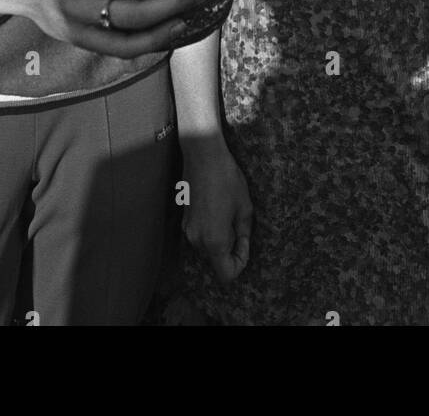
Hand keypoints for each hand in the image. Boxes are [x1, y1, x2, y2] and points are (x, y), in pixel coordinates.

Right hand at [180, 136, 252, 283]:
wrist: (202, 154)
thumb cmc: (227, 179)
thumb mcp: (244, 207)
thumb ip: (243, 233)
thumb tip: (241, 245)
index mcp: (214, 240)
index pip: (226, 274)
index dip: (240, 263)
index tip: (245, 243)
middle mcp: (197, 239)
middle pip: (216, 261)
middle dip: (230, 250)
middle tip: (240, 226)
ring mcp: (187, 229)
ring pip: (207, 247)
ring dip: (220, 239)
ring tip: (229, 213)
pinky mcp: (184, 218)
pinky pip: (200, 234)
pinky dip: (211, 229)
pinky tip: (218, 206)